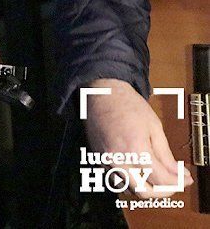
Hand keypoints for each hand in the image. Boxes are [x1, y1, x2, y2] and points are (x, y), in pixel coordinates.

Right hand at [84, 78, 192, 197]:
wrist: (102, 94)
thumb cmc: (127, 105)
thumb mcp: (154, 127)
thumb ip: (166, 155)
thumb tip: (179, 173)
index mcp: (136, 149)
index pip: (161, 179)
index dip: (178, 182)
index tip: (186, 179)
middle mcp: (118, 159)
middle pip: (143, 192)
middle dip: (163, 192)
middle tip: (173, 184)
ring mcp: (106, 161)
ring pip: (128, 189)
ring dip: (145, 188)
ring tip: (157, 178)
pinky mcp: (98, 159)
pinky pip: (116, 180)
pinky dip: (130, 181)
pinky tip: (139, 172)